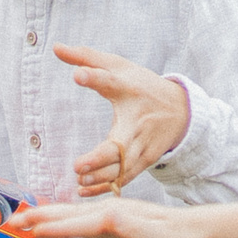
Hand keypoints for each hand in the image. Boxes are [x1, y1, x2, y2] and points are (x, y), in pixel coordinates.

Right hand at [9, 195, 205, 237]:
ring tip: (22, 221)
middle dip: (38, 218)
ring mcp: (105, 218)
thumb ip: (132, 229)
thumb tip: (106, 219)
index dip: (53, 227)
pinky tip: (53, 226)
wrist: (189, 231)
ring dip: (44, 218)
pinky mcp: (108, 225)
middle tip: (11, 222)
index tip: (29, 231)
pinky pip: (78, 222)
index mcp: (113, 218)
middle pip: (66, 215)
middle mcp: (105, 214)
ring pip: (69, 216)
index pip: (77, 223)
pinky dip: (59, 223)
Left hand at [56, 44, 188, 194]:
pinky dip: (106, 188)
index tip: (78, 75)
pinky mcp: (144, 161)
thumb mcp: (118, 66)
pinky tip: (84, 191)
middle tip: (79, 165)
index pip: (111, 82)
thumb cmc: (142, 86)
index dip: (94, 77)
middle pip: (120, 144)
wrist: (182, 111)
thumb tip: (56, 47)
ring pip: (123, 168)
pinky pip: (125, 178)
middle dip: (101, 157)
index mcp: (129, 90)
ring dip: (101, 176)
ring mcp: (143, 146)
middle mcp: (137, 122)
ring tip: (81, 178)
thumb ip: (86, 57)